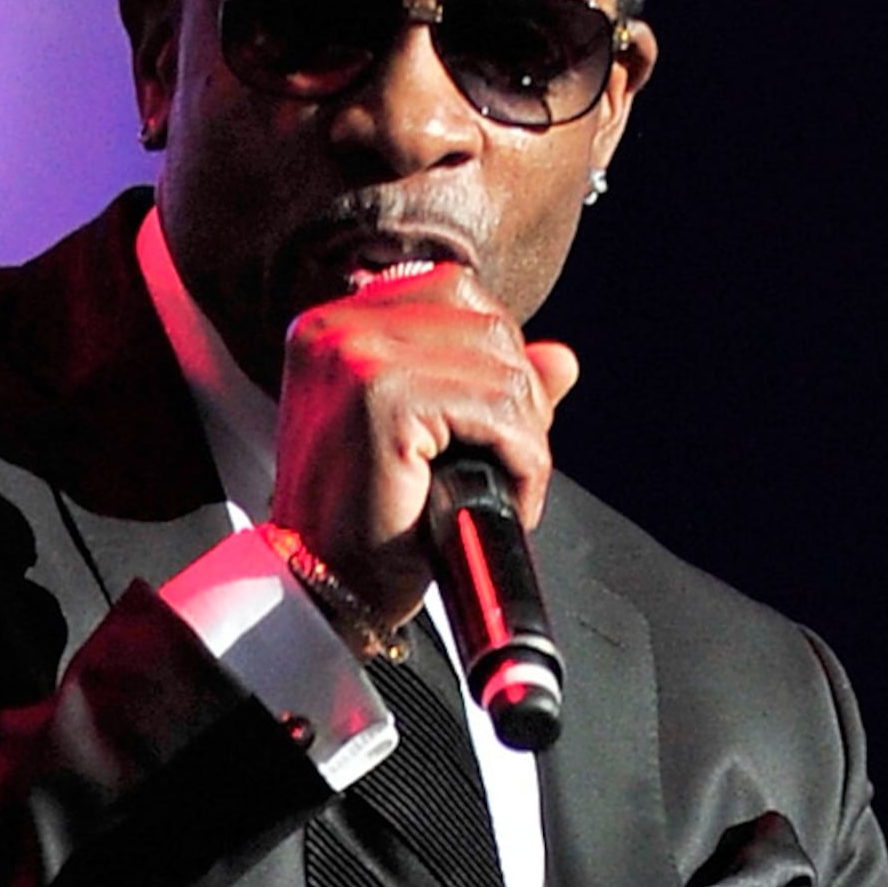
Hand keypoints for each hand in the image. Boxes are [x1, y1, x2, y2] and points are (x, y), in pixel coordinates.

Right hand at [268, 263, 578, 630]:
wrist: (326, 592)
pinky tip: (503, 496)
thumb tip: (561, 359)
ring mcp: (355, 356)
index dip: (496, 357)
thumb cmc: (364, 525)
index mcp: (336, 326)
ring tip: (502, 486)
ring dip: (527, 437)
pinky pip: (501, 410)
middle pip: (488, 323)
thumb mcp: (433, 439)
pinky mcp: (382, 396)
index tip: (492, 422)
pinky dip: (523, 461)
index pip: (456, 294)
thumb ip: (490, 384)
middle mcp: (337, 328)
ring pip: (505, 368)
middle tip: (505, 464)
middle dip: (519, 399)